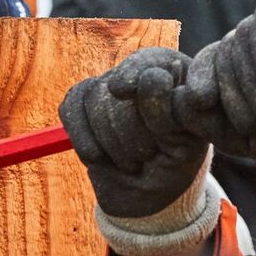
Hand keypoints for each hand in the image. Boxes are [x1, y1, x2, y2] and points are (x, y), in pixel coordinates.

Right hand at [59, 48, 219, 255]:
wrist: (149, 192)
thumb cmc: (175, 164)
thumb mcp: (184, 143)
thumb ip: (169, 111)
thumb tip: (152, 77)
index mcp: (174, 72)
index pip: (146, 63)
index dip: (135, 76)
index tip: (125, 92)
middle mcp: (141, 71)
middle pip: (117, 83)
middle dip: (129, 130)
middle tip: (147, 155)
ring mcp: (110, 85)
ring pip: (93, 96)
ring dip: (109, 140)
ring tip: (131, 161)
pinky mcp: (83, 101)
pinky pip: (71, 107)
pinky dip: (82, 137)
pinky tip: (99, 157)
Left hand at [174, 0, 255, 175]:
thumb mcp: (243, 135)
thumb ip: (206, 119)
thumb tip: (178, 96)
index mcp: (234, 66)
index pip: (202, 64)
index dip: (199, 80)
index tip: (201, 99)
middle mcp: (250, 40)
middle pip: (221, 52)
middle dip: (238, 89)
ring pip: (242, 34)